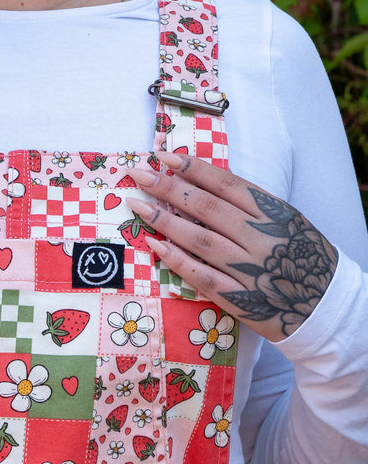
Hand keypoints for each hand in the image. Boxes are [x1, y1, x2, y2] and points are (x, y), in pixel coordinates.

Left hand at [129, 152, 337, 341]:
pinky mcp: (238, 298)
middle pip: (208, 208)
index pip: (227, 184)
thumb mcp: (288, 220)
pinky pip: (201, 276)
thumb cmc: (303, 257)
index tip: (163, 156)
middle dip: (169, 188)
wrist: (326, 307)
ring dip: (165, 220)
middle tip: (140, 175)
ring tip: (138, 205)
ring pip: (200, 239)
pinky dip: (176, 260)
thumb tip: (206, 181)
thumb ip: (252, 204)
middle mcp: (261, 237)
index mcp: (274, 213)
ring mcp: (248, 269)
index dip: (193, 168)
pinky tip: (153, 244)